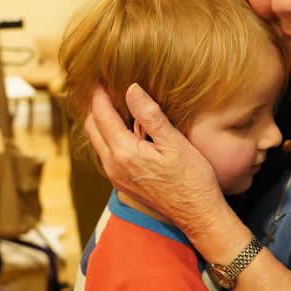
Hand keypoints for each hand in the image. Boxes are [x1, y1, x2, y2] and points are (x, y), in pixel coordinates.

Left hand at [86, 83, 226, 237]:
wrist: (197, 213)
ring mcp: (116, 177)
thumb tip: (131, 90)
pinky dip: (109, 138)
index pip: (102, 115)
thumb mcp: (174, 142)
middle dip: (95, 106)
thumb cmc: (192, 178)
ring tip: (114, 104)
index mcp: (124, 152)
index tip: (100, 77)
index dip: (99, 94)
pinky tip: (125, 130)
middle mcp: (114, 166)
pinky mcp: (123, 183)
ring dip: (101, 122)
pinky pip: (107, 154)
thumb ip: (150, 115)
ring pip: (97, 142)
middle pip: (92, 128)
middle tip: (104, 88)